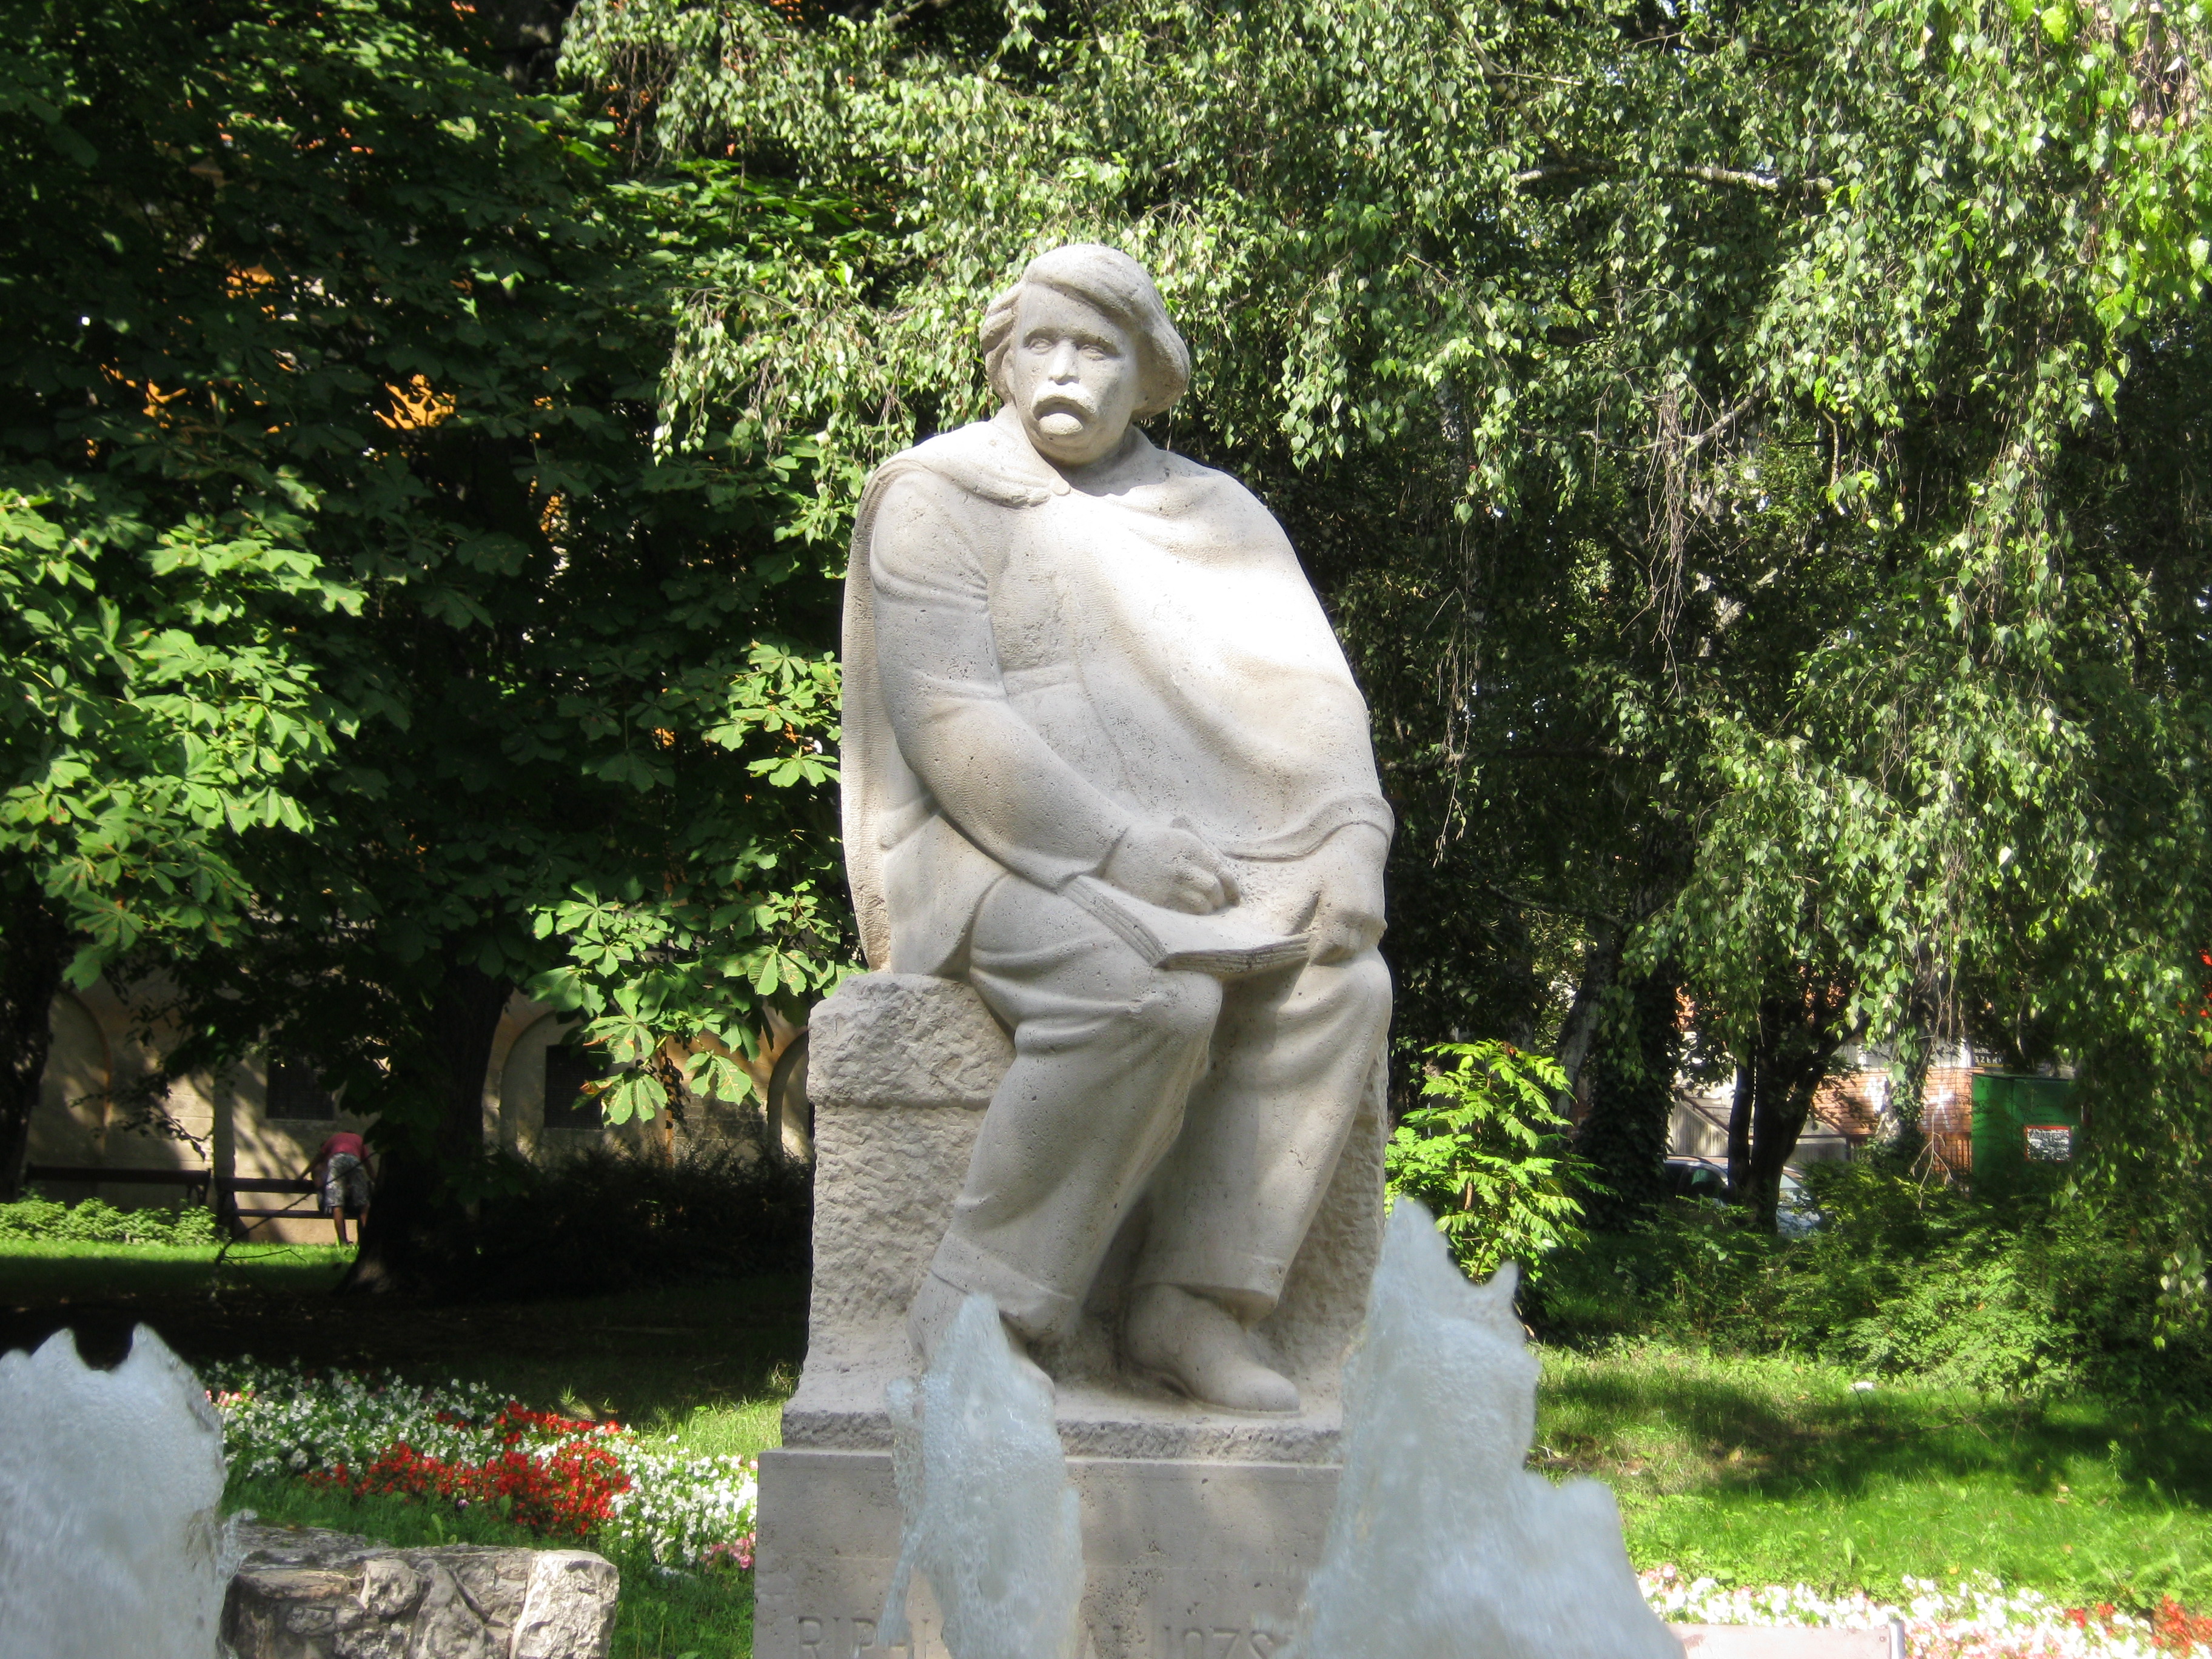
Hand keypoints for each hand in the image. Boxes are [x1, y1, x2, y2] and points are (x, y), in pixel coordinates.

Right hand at [1100, 822, 1237, 913]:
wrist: (1115, 848)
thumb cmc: (1148, 841)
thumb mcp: (1178, 836)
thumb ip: (1201, 852)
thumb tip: (1221, 872)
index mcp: (1192, 848)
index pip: (1223, 872)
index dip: (1232, 888)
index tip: (1234, 897)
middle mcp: (1184, 866)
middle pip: (1213, 890)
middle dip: (1217, 899)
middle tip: (1213, 902)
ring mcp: (1170, 884)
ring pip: (1201, 905)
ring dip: (1204, 908)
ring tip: (1200, 908)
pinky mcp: (1158, 899)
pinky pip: (1183, 913)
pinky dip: (1188, 914)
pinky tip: (1185, 911)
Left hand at [1304, 824, 1387, 963]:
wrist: (1360, 847)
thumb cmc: (1329, 863)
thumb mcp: (1307, 883)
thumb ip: (1295, 911)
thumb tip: (1281, 935)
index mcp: (1341, 911)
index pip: (1330, 948)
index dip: (1318, 954)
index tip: (1308, 954)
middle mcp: (1360, 918)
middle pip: (1345, 951)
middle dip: (1330, 955)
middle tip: (1316, 949)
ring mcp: (1373, 918)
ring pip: (1358, 948)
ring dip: (1343, 950)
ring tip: (1328, 941)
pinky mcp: (1379, 916)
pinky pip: (1369, 940)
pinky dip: (1357, 942)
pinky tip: (1344, 932)